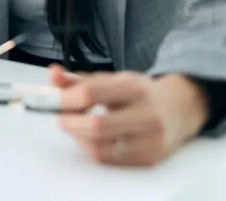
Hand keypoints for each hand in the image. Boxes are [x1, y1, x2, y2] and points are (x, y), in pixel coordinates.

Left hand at [50, 66, 209, 166]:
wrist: (179, 108)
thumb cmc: (141, 92)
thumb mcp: (113, 79)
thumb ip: (80, 79)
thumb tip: (53, 74)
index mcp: (133, 88)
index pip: (91, 93)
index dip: (66, 98)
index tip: (53, 99)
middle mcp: (146, 114)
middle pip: (97, 125)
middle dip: (70, 122)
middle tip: (60, 117)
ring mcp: (151, 140)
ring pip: (101, 147)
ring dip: (78, 137)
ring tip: (76, 126)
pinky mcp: (150, 158)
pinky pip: (110, 159)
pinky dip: (92, 148)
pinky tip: (91, 138)